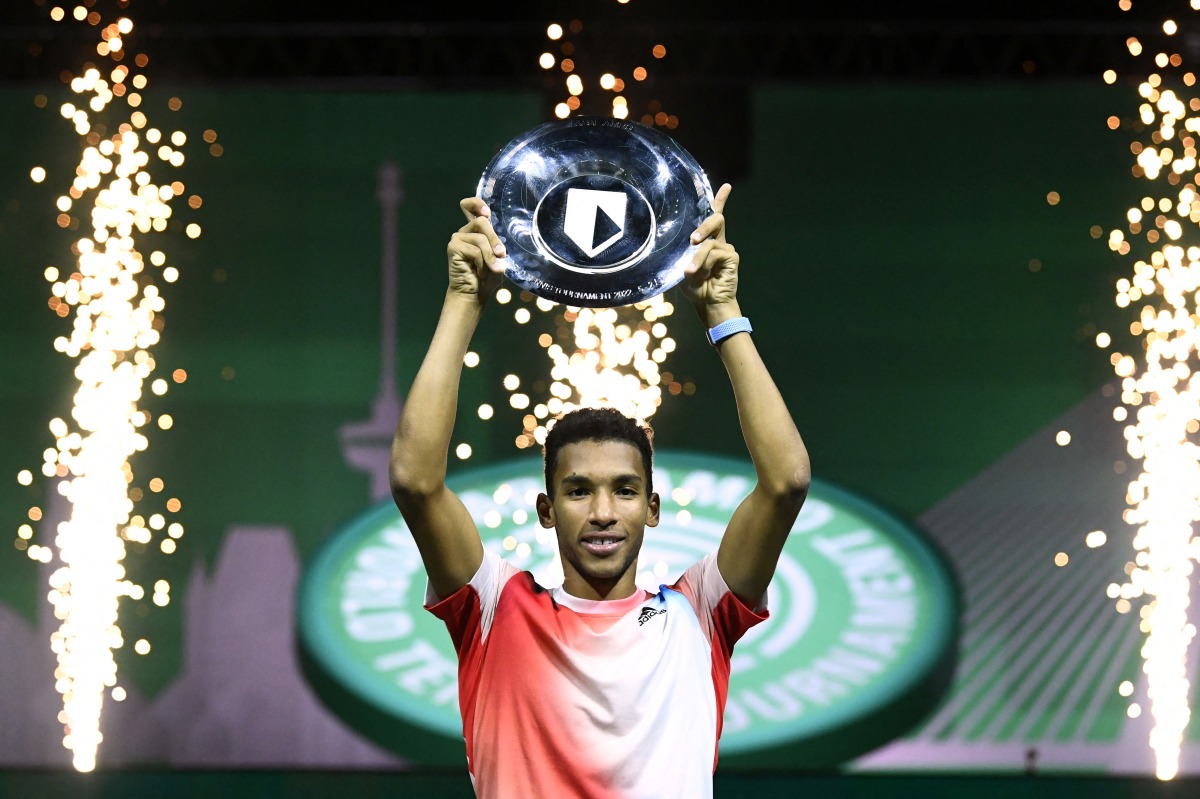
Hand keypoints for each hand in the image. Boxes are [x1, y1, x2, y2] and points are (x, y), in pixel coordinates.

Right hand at [447, 197, 505, 299]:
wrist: (475, 292)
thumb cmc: (488, 275)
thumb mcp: (498, 258)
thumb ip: (497, 245)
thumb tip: (500, 248)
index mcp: (476, 230)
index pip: (469, 206)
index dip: (477, 204)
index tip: (487, 213)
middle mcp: (465, 231)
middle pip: (482, 222)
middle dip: (494, 240)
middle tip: (501, 255)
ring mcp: (457, 238)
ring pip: (480, 238)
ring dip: (490, 256)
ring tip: (492, 269)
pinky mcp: (453, 247)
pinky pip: (475, 250)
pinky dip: (482, 263)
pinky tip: (479, 272)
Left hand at [682, 183, 739, 319]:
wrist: (708, 304)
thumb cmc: (695, 287)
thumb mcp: (684, 267)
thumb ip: (687, 252)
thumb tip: (691, 243)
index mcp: (707, 242)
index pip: (715, 217)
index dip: (720, 200)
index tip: (726, 186)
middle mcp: (719, 242)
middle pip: (716, 219)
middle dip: (704, 226)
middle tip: (693, 240)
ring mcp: (727, 249)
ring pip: (708, 243)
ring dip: (696, 258)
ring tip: (691, 273)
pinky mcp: (732, 257)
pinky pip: (714, 252)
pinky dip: (704, 263)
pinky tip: (704, 275)